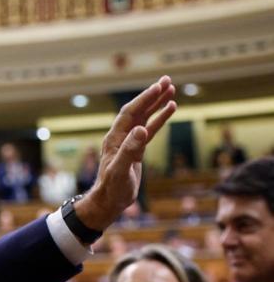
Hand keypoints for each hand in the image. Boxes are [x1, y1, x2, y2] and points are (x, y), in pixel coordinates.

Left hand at [76, 76, 176, 230]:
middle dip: (151, 95)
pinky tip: (170, 108)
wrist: (109, 201)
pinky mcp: (136, 149)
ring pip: (145, 117)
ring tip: (171, 89)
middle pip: (137, 110)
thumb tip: (142, 130)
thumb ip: (130, 150)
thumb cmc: (112, 188)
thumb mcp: (121, 170)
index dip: (144, 100)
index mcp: (114, 138)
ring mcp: (129, 141)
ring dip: (157, 103)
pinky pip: (150, 129)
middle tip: (168, 80)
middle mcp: (121, 136)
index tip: (158, 86)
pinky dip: (159, 118)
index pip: (130, 113)